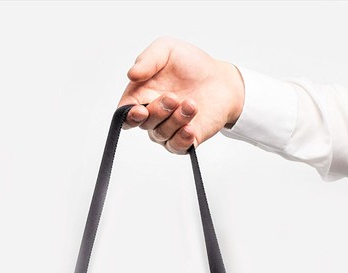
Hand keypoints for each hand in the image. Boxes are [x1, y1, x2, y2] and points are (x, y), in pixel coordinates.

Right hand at [117, 37, 244, 153]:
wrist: (221, 79)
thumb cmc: (190, 64)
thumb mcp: (166, 50)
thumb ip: (147, 60)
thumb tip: (131, 74)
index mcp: (141, 95)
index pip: (126, 112)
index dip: (129, 116)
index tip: (140, 111)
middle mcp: (152, 115)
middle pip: (144, 123)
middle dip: (158, 111)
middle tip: (174, 98)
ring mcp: (168, 129)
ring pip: (161, 134)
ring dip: (175, 120)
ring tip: (191, 104)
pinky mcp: (185, 139)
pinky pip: (177, 147)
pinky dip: (182, 139)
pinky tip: (190, 129)